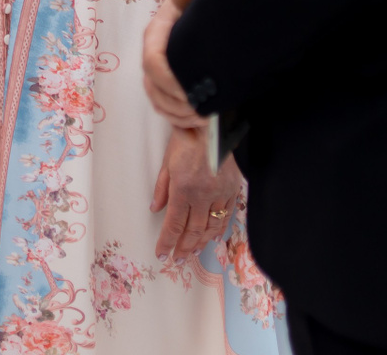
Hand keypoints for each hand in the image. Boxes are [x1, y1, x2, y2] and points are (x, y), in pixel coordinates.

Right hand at [142, 0, 202, 128]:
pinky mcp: (172, 91)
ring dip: (180, 117)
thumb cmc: (202, 6)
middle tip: (204, 112)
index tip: (190, 92)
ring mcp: (161, 76)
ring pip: (160, 104)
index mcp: (156, 34)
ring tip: (206, 121)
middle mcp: (154, 57)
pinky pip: (170, 114)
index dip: (168, 81)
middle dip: (177, 105)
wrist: (206, 16)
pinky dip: (182, 129)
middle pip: (153, 88)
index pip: (152, 61)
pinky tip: (196, 139)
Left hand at [151, 128, 239, 263]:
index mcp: (183, 189)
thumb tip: (155, 209)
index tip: (162, 255)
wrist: (214, 126)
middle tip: (178, 260)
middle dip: (183, 247)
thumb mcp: (167, 161)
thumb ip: (162, 188)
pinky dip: (219, 229)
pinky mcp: (232, 189)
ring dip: (201, 242)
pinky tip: (213, 237)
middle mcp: (202, 195)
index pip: (174, 224)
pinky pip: (226, 215)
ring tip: (193, 252)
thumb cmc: (186, 139)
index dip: (167, 242)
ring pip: (210, 226)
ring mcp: (219, 194)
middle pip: (192, 230)